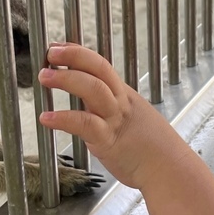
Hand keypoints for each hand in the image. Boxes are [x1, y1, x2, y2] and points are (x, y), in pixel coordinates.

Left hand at [38, 43, 187, 190]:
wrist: (169, 168)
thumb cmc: (150, 147)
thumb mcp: (132, 117)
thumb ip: (111, 105)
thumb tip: (88, 97)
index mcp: (123, 95)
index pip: (100, 65)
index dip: (78, 53)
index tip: (58, 46)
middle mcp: (119, 102)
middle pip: (99, 69)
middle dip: (73, 56)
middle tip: (50, 52)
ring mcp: (115, 120)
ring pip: (93, 90)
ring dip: (66, 79)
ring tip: (45, 77)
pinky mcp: (108, 141)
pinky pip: (86, 124)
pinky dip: (64, 119)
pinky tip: (47, 118)